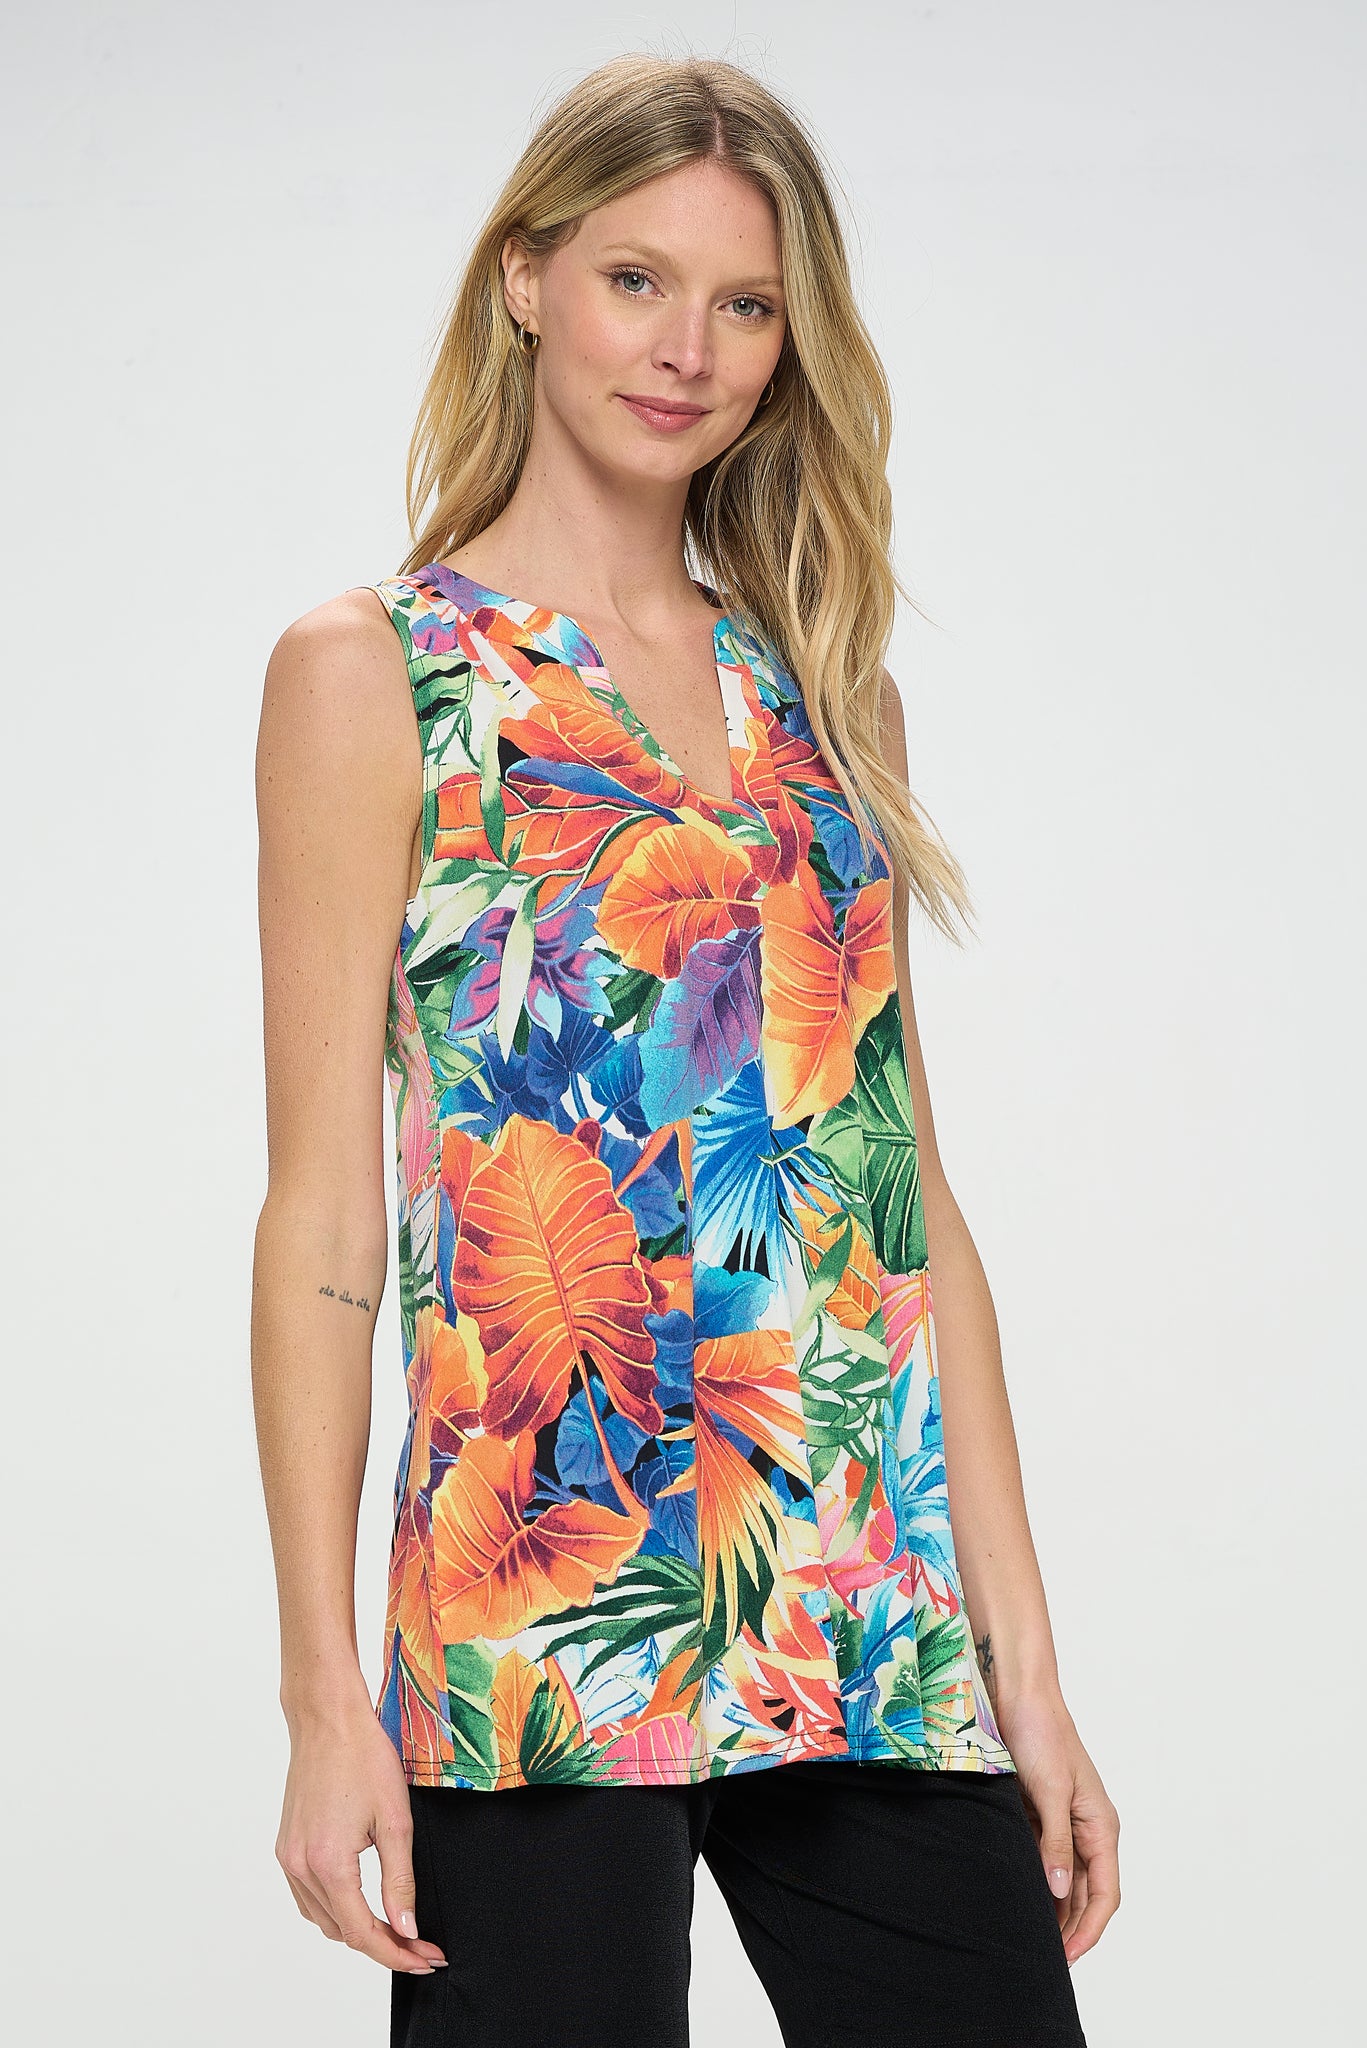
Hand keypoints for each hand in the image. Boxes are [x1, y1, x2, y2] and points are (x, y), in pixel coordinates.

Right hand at [275, 1695, 447, 1975]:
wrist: (327, 1719)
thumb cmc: (364, 1758)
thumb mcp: (395, 1820)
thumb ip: (400, 1881)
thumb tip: (406, 1928)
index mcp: (328, 1864)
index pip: (363, 1933)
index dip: (397, 1953)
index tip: (427, 1959)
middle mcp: (301, 1867)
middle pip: (343, 1932)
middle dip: (383, 1943)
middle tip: (421, 1943)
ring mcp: (289, 1858)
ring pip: (323, 1919)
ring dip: (358, 1929)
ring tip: (396, 1926)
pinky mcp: (286, 1847)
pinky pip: (308, 1898)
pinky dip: (335, 1908)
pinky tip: (360, 1900)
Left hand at [994, 1686, 1120, 1966]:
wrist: (1016, 1690)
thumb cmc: (1040, 1731)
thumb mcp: (1050, 1790)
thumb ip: (1055, 1842)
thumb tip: (1057, 1891)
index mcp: (1100, 1824)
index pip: (1105, 1893)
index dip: (1089, 1928)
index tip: (1067, 1956)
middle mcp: (1085, 1827)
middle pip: (1084, 1893)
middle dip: (1070, 1926)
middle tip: (1044, 1958)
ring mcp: (1061, 1820)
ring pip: (1062, 1879)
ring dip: (1051, 1907)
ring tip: (1029, 1937)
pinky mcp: (1037, 1811)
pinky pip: (1040, 1858)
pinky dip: (1033, 1881)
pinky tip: (1017, 1897)